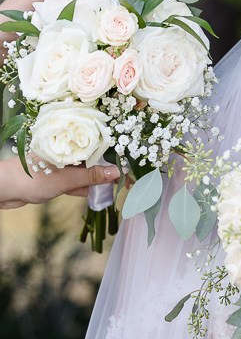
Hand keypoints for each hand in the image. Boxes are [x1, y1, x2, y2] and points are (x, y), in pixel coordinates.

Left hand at [0, 156, 119, 208]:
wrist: (4, 188)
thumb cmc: (32, 178)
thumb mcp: (66, 179)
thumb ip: (91, 177)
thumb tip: (116, 173)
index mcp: (71, 145)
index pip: (100, 149)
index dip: (116, 159)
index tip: (130, 171)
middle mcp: (67, 152)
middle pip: (95, 161)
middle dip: (109, 172)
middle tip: (127, 183)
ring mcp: (61, 165)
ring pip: (86, 173)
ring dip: (96, 181)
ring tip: (114, 189)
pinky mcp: (55, 178)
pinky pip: (75, 182)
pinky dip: (83, 188)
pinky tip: (92, 193)